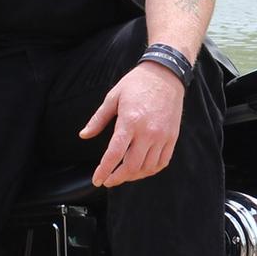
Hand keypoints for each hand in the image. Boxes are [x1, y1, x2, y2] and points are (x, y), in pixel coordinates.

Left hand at [80, 61, 185, 186]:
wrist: (165, 75)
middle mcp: (147, 132)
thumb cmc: (137, 84)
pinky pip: (162, 162)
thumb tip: (84, 135)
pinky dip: (150, 170)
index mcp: (130, 121)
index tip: (97, 179)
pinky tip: (141, 169)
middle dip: (117, 178)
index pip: (115, 154)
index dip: (104, 170)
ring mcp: (162, 136)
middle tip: (108, 180)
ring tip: (123, 174)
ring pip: (147, 167)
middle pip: (132, 166)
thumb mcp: (113, 97)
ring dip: (133, 176)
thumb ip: (98, 119)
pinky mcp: (172, 137)